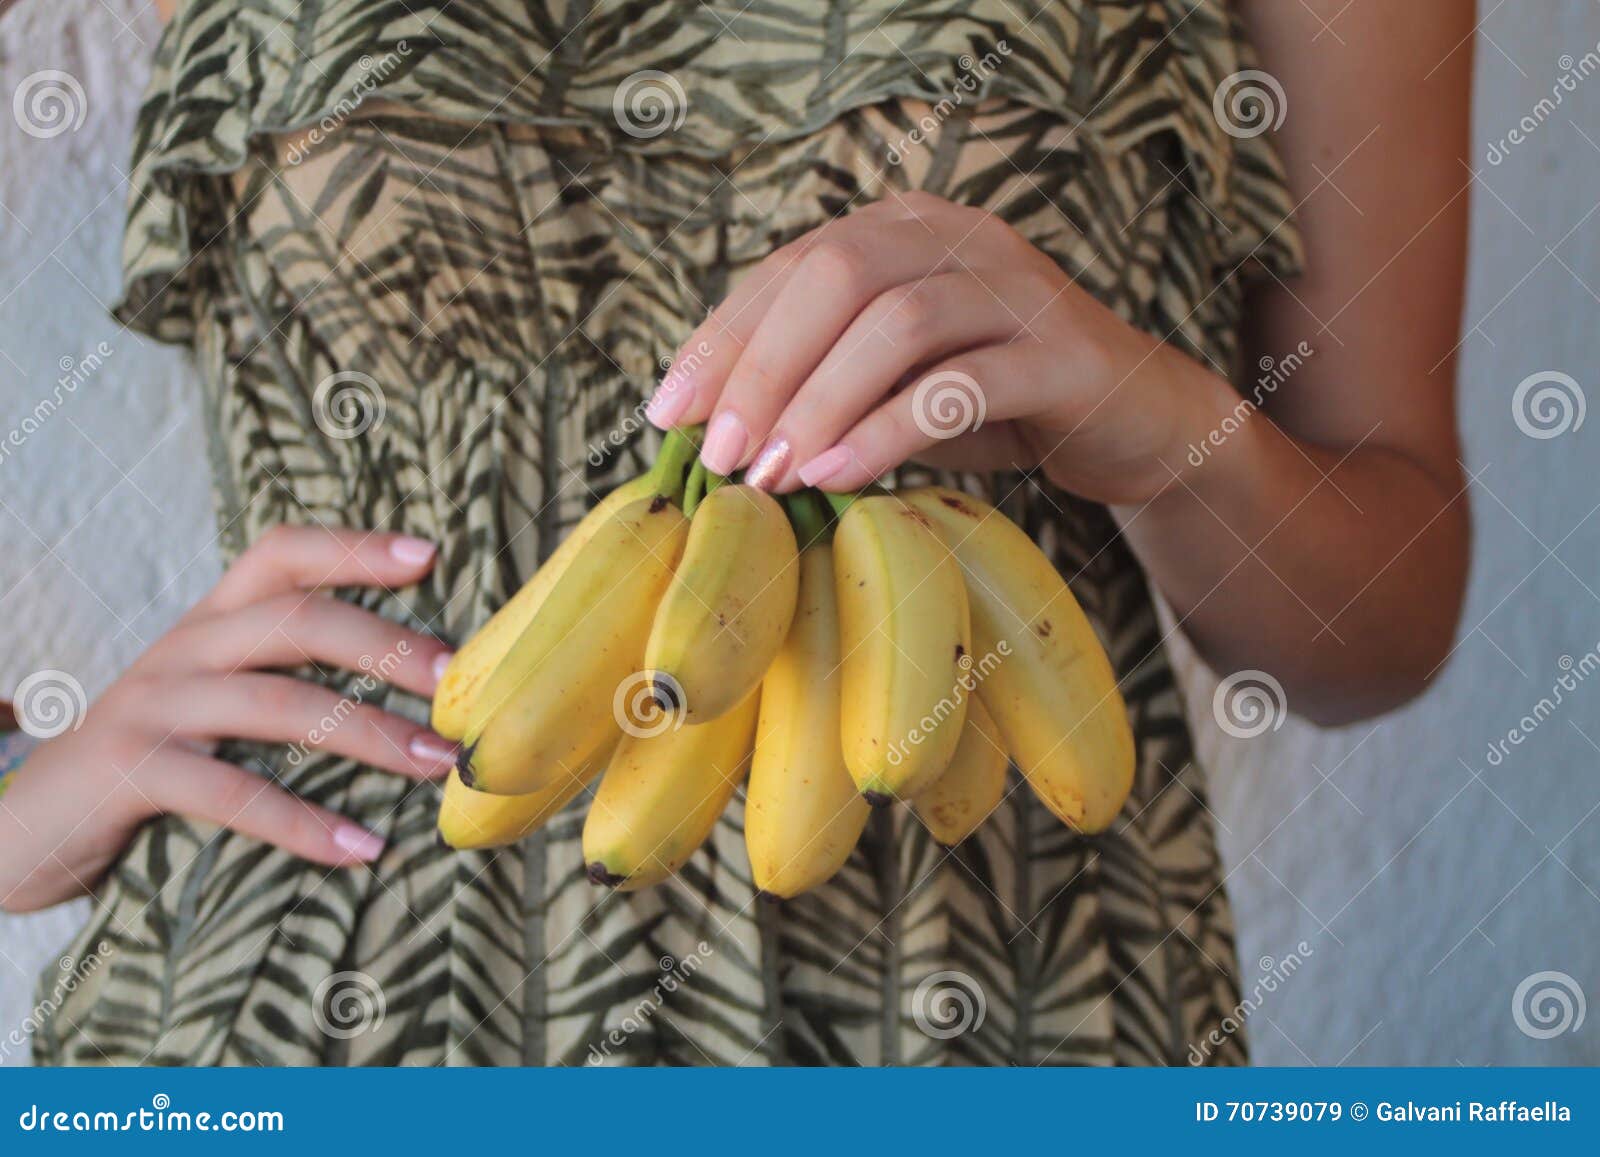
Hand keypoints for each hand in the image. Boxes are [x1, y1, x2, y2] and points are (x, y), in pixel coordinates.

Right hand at [0, 527, 456, 912]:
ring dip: (368, 735)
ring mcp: (152, 706)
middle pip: (295, 619)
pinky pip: (230, 794)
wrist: (13, 827)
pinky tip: (362, 848)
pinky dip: (302, 822)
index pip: (281, 555)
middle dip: (385, 645)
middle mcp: (183, 648)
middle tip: (457, 682)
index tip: (427, 554)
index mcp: (211, 623)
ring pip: (274, 703)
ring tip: (438, 764)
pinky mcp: (129, 772)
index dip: (352, 548)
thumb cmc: (146, 764)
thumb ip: (285, 684)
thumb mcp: (212, 705)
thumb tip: (412, 702)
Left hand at [645, 191, 1220, 504]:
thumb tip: (711, 428)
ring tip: (772, 474)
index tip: (667, 412)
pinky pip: (961, 385)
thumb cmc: (996, 404)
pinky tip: (837, 477)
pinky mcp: (1063, 355)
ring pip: (897, 322)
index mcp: (907, 228)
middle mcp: (961, 237)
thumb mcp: (897, 381)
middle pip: (837, 275)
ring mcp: (1019, 289)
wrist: (1137, 423)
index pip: (792, 266)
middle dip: (762, 367)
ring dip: (819, 402)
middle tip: (721, 454)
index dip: (722, 338)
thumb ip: (823, 379)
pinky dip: (887, 433)